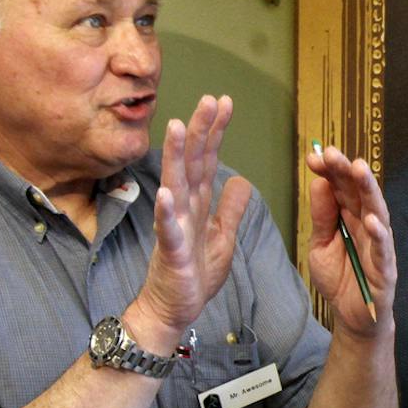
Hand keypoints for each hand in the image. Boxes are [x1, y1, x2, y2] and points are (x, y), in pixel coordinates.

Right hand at [129, 95, 252, 350]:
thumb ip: (230, 208)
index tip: (224, 102)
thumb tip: (241, 179)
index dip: (215, 131)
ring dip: (174, 156)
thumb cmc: (194, 273)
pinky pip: (167, 229)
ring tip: (175, 126)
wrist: (172, 308)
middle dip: (199, 130)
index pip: (208, 159)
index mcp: (199, 203)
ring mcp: (175, 227)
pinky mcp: (171, 252)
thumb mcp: (222, 237)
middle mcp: (184, 208)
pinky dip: (166, 211)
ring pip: (175, 185)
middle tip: (208, 99)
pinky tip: (165, 193)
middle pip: (192, 162)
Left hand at [306, 142, 394, 336]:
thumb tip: (319, 183)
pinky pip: (383, 251)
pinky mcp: (385, 271)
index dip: (331, 171)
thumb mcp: (321, 244)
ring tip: (359, 170)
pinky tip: (373, 221)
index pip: (343, 188)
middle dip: (348, 172)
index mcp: (351, 217)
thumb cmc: (341, 278)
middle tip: (333, 153)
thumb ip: (322, 217)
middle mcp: (369, 226)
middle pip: (360, 194)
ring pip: (378, 213)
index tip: (315, 156)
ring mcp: (380, 247)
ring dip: (369, 191)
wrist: (352, 318)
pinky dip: (380, 236)